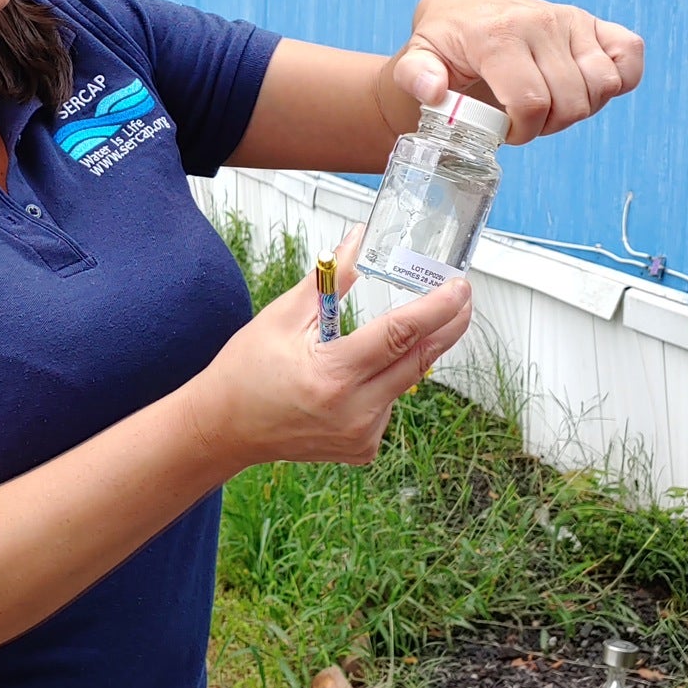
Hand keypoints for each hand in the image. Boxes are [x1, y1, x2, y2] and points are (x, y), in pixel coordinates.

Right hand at [188, 228, 473, 468]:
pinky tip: (350, 383)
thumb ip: (330, 279)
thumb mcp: (283, 317)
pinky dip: (382, 384)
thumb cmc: (248, 368)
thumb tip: (360, 238)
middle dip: (446, 326)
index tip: (459, 287)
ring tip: (370, 345)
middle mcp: (353, 411)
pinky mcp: (363, 449)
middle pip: (419, 361)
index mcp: (332, 375)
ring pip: (405, 383)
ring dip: (404, 356)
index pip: (400, 336)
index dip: (435, 308)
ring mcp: (361, 436)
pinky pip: (390, 405)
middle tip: (462, 298)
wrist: (226, 428)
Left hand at [388, 0, 642, 144]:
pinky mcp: (593, 23)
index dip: (522, 130)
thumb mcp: (419, 55)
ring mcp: (570, 21)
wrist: (465, 7)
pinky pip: (630, 54)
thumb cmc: (445, 38)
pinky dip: (620, 79)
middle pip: (570, 102)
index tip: (504, 130)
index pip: (531, 101)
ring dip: (580, 109)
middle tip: (524, 121)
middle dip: (547, 126)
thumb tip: (432, 91)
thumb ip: (416, 74)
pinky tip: (586, 88)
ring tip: (550, 105)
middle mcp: (540, 23)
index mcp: (498, 35)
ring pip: (603, 86)